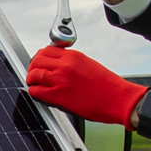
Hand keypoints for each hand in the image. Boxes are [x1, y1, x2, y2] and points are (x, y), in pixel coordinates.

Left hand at [25, 43, 148, 127]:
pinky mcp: (58, 96)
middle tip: (33, 74)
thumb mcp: (88, 65)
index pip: (46, 50)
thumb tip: (57, 66)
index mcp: (73, 56)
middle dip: (32, 67)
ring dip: (31, 80)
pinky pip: (36, 91)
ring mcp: (60, 80)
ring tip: (34, 84)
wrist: (119, 99)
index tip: (39, 63)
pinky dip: (34, 92)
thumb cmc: (108, 86)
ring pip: (33, 75)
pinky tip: (39, 94)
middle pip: (37, 60)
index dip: (39, 57)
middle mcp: (65, 65)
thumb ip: (71, 63)